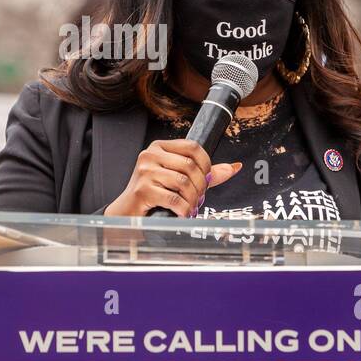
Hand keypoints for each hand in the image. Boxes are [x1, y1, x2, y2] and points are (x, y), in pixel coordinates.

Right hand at [105, 138, 240, 216]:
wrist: (127, 213)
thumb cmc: (154, 195)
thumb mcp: (178, 179)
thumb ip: (205, 173)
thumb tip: (234, 167)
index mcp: (159, 147)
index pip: (193, 147)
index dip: (206, 164)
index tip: (207, 180)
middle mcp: (150, 155)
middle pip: (190, 166)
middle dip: (201, 185)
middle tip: (200, 198)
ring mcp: (144, 172)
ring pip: (184, 183)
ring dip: (193, 199)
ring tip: (192, 206)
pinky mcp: (142, 190)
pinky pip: (175, 199)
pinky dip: (185, 209)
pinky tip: (184, 213)